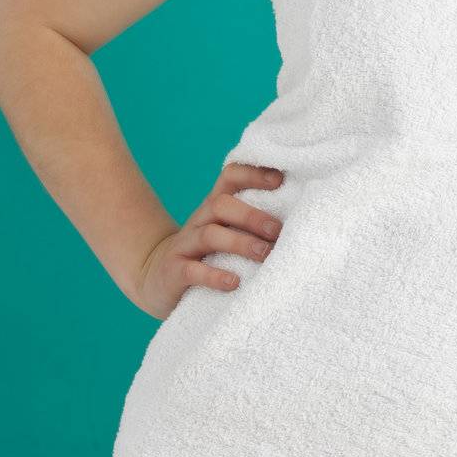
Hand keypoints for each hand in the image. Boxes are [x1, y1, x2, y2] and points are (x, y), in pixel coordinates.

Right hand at [132, 163, 284, 319]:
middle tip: (278, 231)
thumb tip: (301, 217)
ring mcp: (184, 245)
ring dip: (240, 243)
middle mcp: (199, 221)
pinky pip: (192, 271)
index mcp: (215, 207)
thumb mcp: (225, 231)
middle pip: (221, 204)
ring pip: (210, 235)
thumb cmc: (205, 254)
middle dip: (252, 216)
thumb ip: (251, 222)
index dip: (253, 174)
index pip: (230, 177)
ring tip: (265, 255)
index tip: (280, 179)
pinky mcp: (174, 272)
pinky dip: (215, 276)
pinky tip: (234, 282)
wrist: (155, 277)